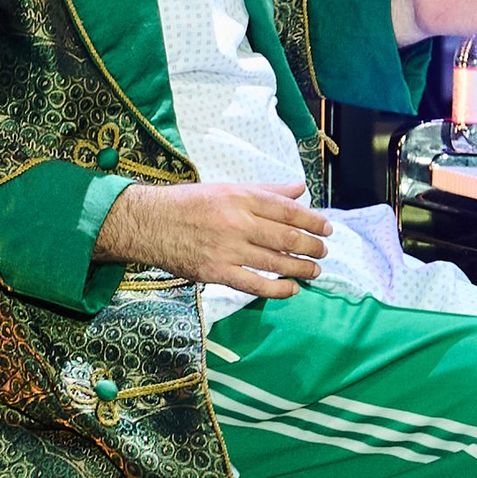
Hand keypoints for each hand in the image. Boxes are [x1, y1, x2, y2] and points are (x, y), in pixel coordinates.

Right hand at [94, 181, 331, 298]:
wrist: (149, 222)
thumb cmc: (189, 203)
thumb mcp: (227, 188)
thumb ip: (265, 190)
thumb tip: (298, 190)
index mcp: (240, 196)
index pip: (286, 209)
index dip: (312, 219)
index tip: (327, 227)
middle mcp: (236, 221)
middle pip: (286, 235)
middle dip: (311, 245)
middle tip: (324, 251)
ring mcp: (227, 248)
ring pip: (275, 261)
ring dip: (301, 268)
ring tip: (315, 270)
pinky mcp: (216, 272)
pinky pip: (254, 284)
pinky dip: (277, 289)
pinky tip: (292, 290)